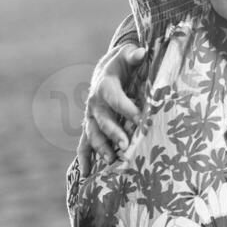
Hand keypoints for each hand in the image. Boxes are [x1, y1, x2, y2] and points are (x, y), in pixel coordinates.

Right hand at [77, 42, 146, 175]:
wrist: (106, 69)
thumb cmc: (122, 63)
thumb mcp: (128, 55)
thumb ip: (135, 55)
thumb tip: (142, 53)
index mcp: (105, 85)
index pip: (116, 99)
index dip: (128, 109)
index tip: (141, 119)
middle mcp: (95, 103)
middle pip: (103, 120)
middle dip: (113, 133)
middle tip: (126, 145)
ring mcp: (91, 117)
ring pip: (92, 134)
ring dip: (101, 148)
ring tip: (110, 161)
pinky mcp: (91, 126)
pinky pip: (84, 144)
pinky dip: (84, 158)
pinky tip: (87, 174)